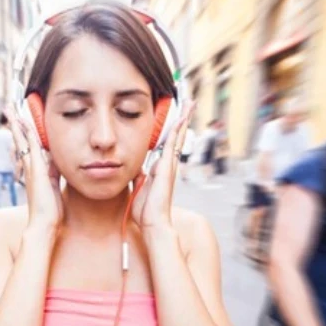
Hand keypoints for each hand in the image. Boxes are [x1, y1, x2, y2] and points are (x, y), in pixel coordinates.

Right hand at [6, 105, 62, 229]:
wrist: (43, 225)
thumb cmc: (50, 211)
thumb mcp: (54, 187)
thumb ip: (54, 174)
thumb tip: (57, 163)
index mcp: (35, 171)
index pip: (29, 147)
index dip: (26, 133)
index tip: (23, 120)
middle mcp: (30, 168)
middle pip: (21, 141)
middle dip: (16, 124)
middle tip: (10, 108)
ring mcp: (31, 169)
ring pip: (23, 142)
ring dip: (18, 125)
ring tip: (11, 110)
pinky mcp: (36, 172)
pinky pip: (31, 149)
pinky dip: (27, 136)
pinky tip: (25, 124)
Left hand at [131, 101, 195, 229]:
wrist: (152, 223)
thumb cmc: (145, 211)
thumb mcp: (138, 188)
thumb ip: (138, 177)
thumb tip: (136, 169)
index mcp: (160, 168)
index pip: (167, 144)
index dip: (172, 130)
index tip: (176, 116)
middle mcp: (168, 165)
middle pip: (176, 137)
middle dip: (182, 119)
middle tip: (188, 103)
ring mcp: (169, 166)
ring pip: (178, 137)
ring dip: (183, 120)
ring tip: (190, 104)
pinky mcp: (167, 169)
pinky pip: (172, 146)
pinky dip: (177, 132)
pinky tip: (181, 119)